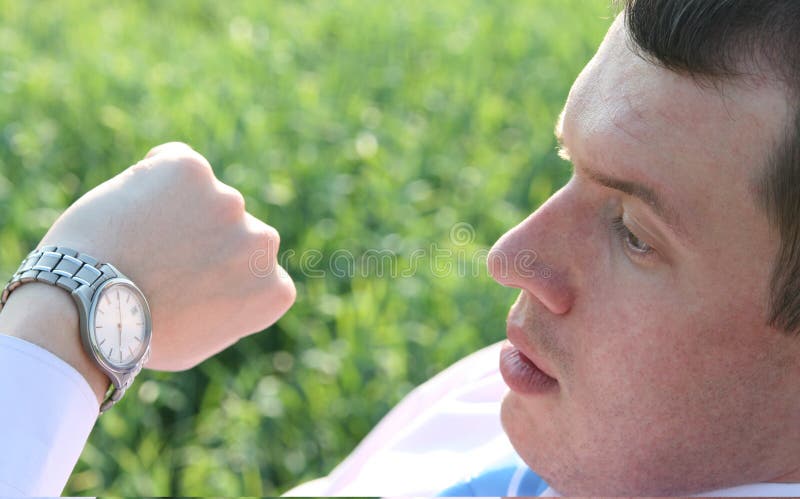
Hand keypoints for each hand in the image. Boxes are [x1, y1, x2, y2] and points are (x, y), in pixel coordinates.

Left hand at [34, 142, 295, 371]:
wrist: (90, 307)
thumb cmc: (139, 336)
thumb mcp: (202, 338)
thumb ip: (228, 304)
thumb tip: (224, 282)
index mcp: (274, 289)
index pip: (257, 274)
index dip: (218, 280)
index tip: (186, 291)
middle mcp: (263, 241)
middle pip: (236, 232)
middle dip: (205, 241)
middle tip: (158, 261)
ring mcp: (229, 201)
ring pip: (206, 198)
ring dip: (178, 211)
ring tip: (134, 241)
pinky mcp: (191, 169)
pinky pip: (174, 163)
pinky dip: (153, 179)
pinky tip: (128, 210)